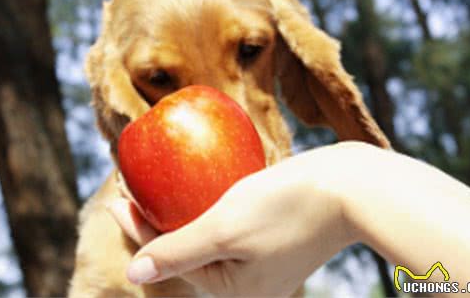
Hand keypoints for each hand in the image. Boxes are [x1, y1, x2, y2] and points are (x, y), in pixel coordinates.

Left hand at [108, 142, 364, 296]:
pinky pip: (230, 223)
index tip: (115, 197)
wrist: (353, 188)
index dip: (136, 227)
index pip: (169, 256)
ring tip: (157, 185)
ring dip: (180, 208)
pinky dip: (209, 204)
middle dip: (156, 217)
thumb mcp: (224, 230)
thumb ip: (178, 252)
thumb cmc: (287, 208)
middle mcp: (247, 280)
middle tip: (131, 187)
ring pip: (207, 232)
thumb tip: (133, 273)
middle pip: (186, 246)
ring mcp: (263, 259)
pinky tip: (198, 182)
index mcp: (232, 289)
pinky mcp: (275, 235)